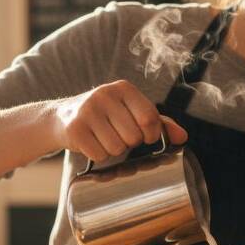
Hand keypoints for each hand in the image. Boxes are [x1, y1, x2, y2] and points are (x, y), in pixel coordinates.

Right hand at [52, 80, 186, 162]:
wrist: (62, 118)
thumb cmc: (104, 116)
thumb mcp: (130, 112)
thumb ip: (157, 122)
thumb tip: (182, 137)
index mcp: (123, 88)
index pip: (149, 118)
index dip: (151, 135)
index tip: (145, 138)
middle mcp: (105, 95)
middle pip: (133, 137)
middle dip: (128, 144)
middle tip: (117, 136)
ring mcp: (88, 111)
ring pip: (117, 148)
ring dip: (113, 151)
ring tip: (103, 139)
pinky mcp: (75, 128)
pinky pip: (99, 155)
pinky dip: (98, 156)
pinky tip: (91, 144)